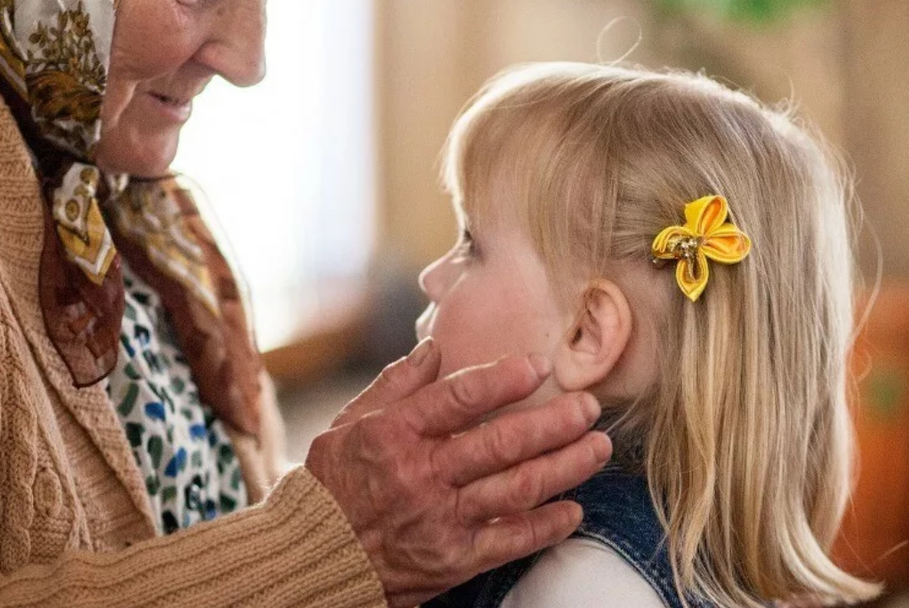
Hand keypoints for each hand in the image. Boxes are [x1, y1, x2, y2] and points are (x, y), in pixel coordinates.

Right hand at [304, 338, 611, 607]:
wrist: (310, 559)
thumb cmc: (331, 485)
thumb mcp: (348, 424)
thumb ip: (396, 385)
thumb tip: (435, 347)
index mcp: (394, 434)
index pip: (460, 398)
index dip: (505, 379)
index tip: (540, 366)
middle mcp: (421, 475)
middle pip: (502, 444)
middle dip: (554, 422)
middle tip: (589, 407)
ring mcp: (439, 520)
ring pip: (517, 489)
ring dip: (565, 467)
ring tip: (598, 448)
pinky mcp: (452, 561)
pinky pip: (510, 541)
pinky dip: (547, 526)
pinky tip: (574, 508)